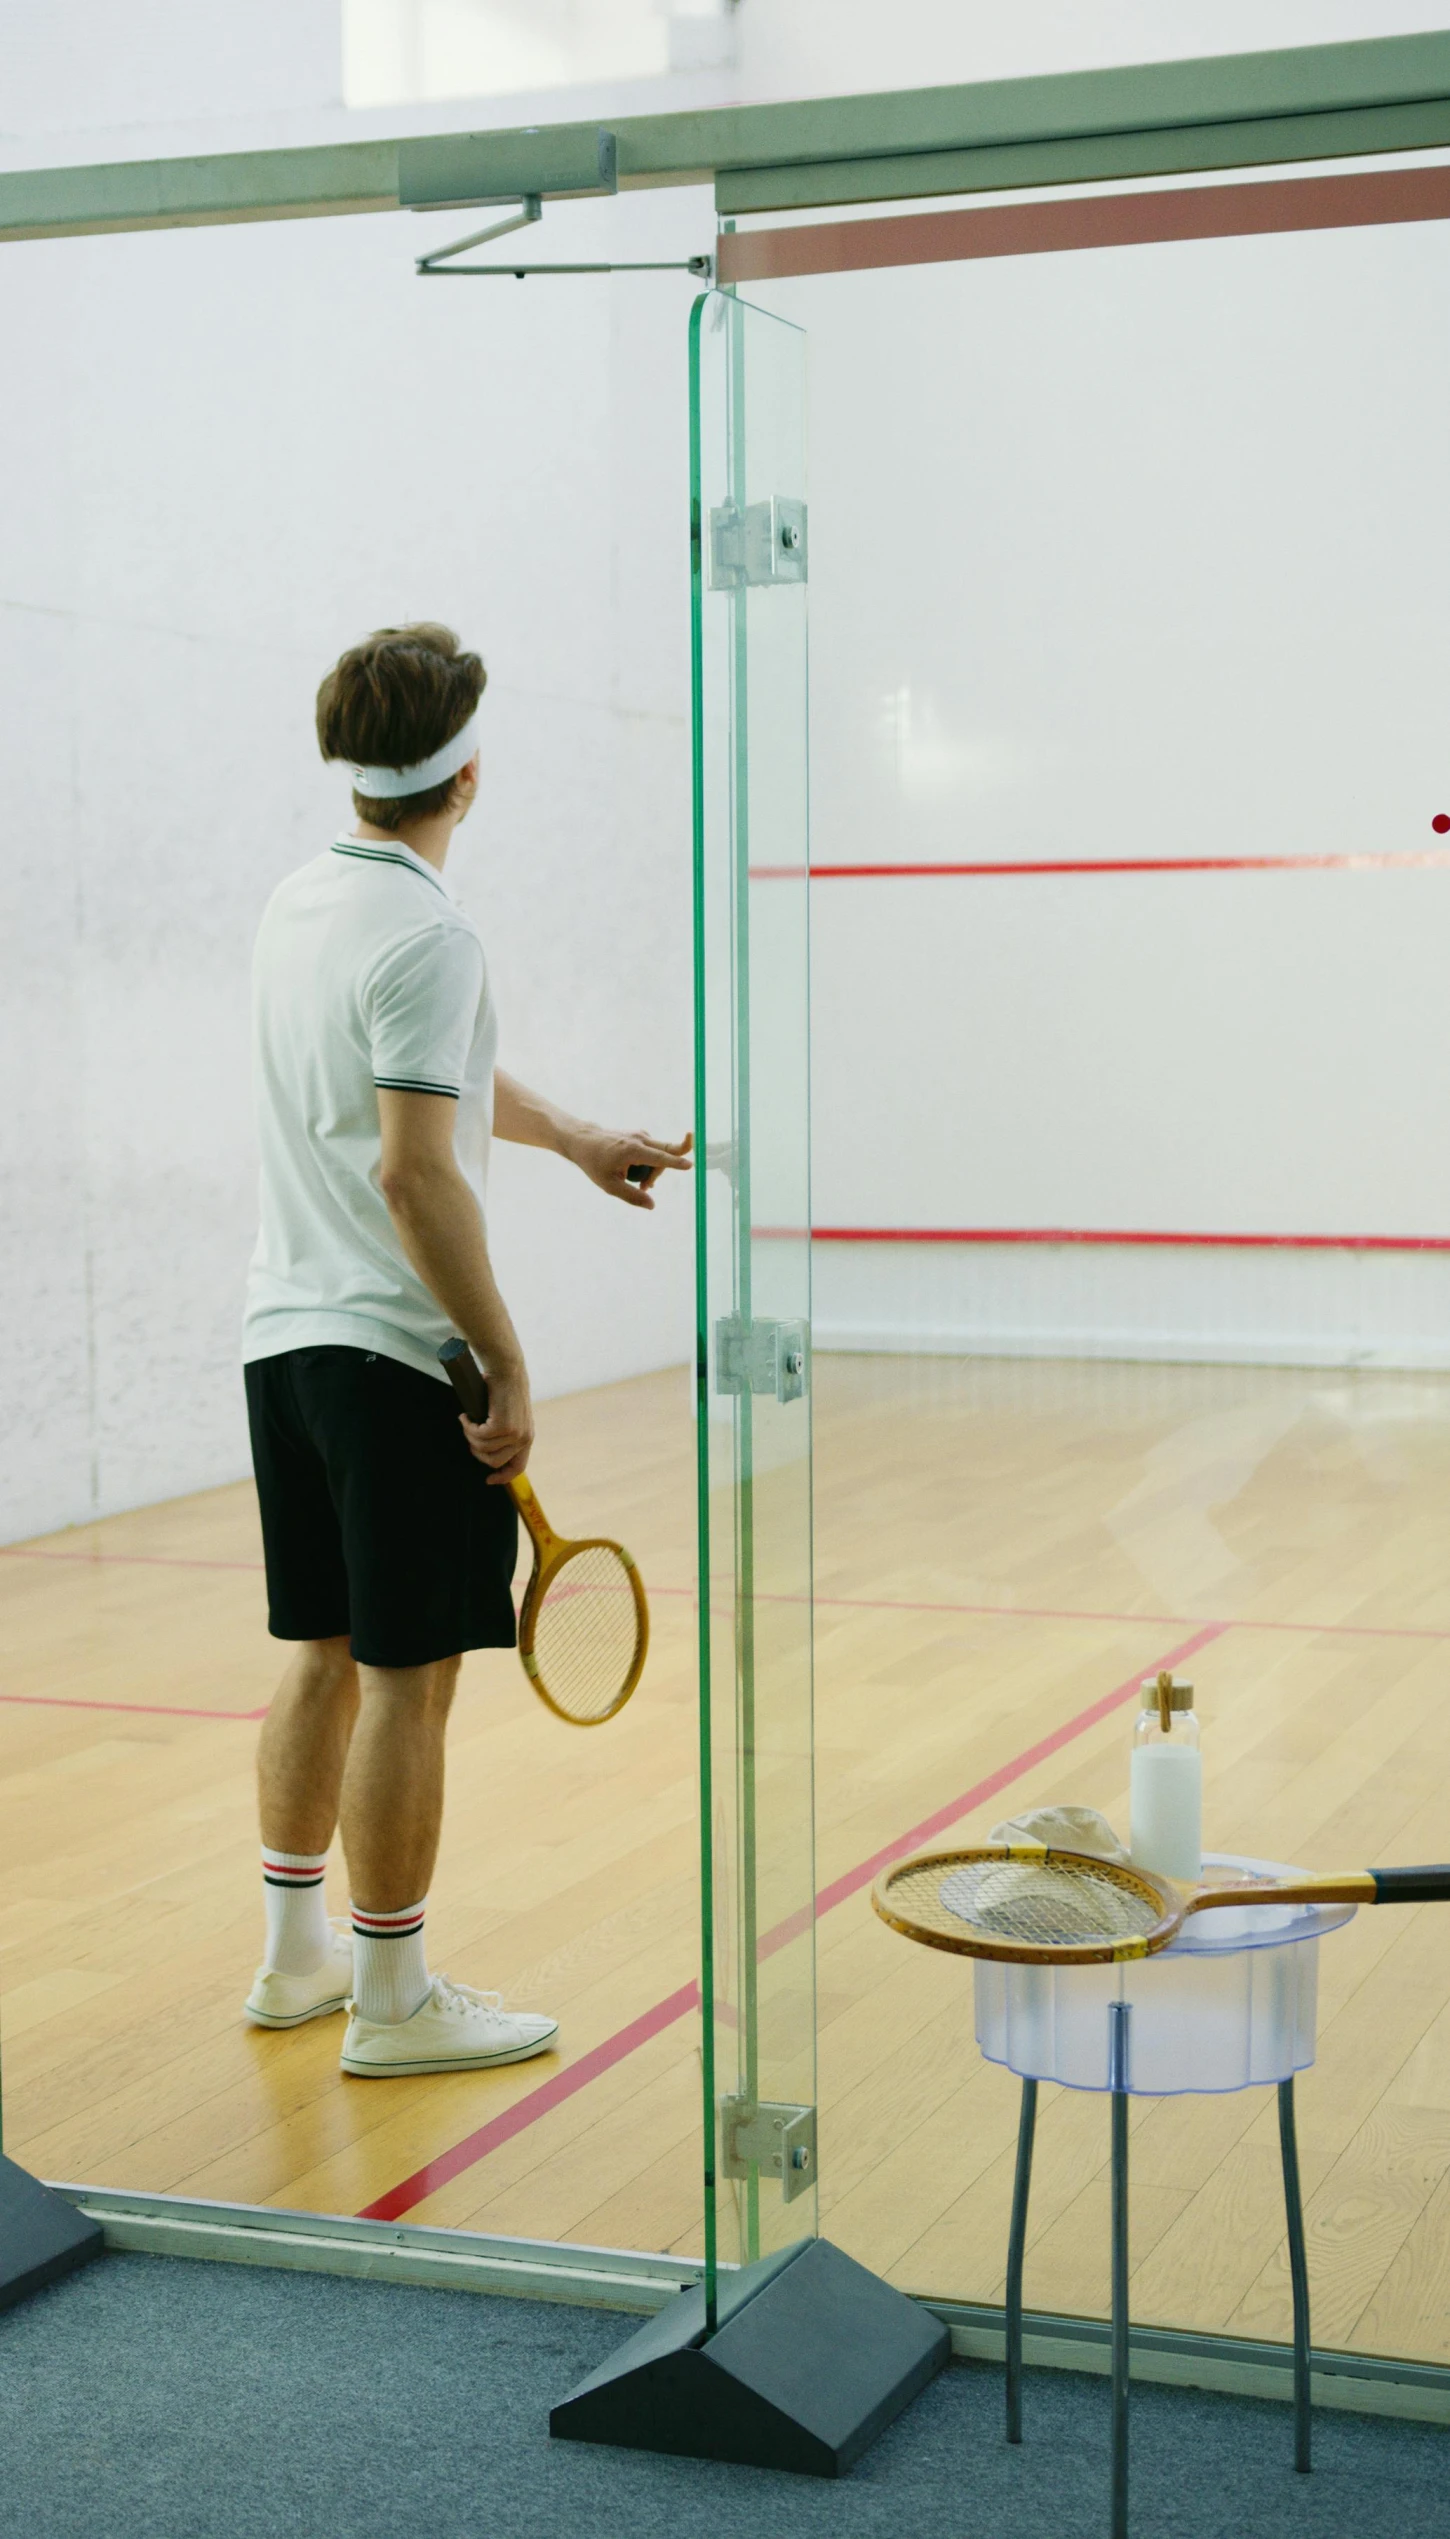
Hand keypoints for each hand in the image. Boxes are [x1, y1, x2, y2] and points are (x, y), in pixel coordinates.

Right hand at [459, 1361, 533, 1484]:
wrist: (507, 1369)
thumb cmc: (503, 1389)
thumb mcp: (509, 1415)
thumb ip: (504, 1432)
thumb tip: (485, 1448)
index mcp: (527, 1437)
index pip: (517, 1467)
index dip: (502, 1477)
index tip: (488, 1480)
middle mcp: (524, 1438)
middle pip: (494, 1462)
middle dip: (476, 1451)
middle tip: (469, 1435)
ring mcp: (514, 1433)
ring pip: (482, 1448)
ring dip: (470, 1436)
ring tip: (467, 1421)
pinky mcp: (502, 1425)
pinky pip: (478, 1436)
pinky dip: (468, 1427)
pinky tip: (465, 1416)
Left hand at [569, 1127, 692, 1208]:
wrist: (584, 1140)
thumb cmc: (595, 1163)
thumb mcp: (609, 1185)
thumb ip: (631, 1196)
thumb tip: (652, 1205)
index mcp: (633, 1150)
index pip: (660, 1157)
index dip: (676, 1163)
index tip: (690, 1165)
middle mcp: (640, 1138)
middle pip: (667, 1152)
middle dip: (665, 1170)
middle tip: (646, 1186)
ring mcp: (641, 1135)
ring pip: (661, 1155)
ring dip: (654, 1171)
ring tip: (638, 1183)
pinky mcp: (641, 1136)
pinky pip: (654, 1152)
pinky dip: (649, 1164)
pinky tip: (636, 1173)